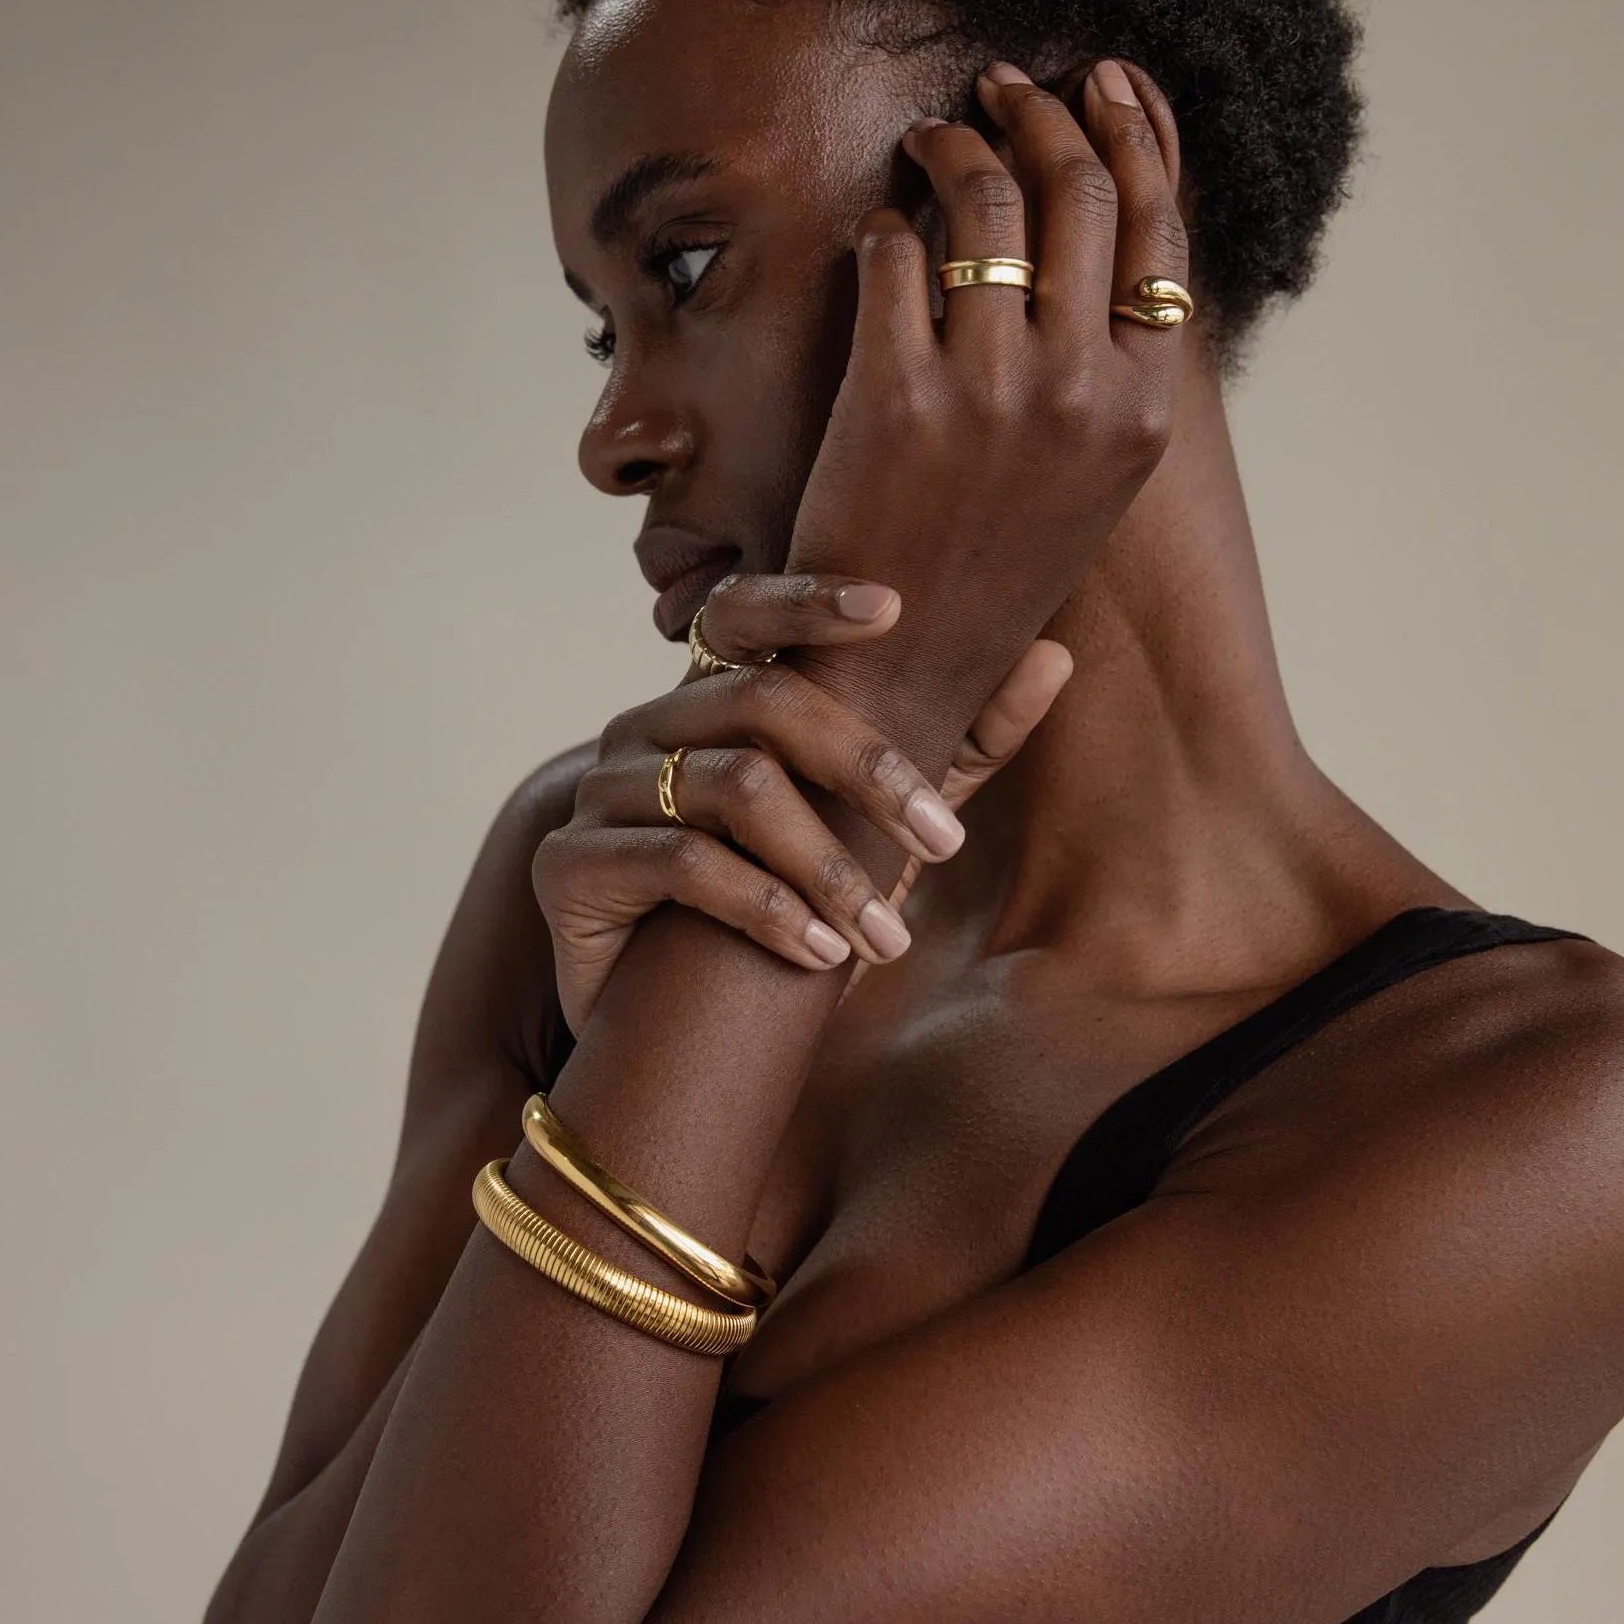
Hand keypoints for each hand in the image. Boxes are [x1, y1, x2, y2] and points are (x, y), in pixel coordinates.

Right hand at [532, 570, 1072, 1033]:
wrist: (667, 1024)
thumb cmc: (782, 900)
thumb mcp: (880, 823)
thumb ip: (957, 743)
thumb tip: (1055, 654)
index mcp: (710, 699)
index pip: (743, 613)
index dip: (807, 599)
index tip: (895, 609)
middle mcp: (647, 726)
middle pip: (763, 703)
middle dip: (868, 770)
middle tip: (946, 841)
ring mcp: (600, 791)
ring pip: (733, 788)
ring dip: (829, 867)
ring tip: (888, 937)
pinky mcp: (568, 866)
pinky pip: (679, 864)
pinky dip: (765, 909)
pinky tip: (820, 957)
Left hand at [784, 57, 1187, 765]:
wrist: (900, 673)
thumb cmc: (991, 576)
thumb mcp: (1089, 482)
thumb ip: (1110, 371)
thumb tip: (1110, 244)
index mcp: (1143, 412)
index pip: (1160, 233)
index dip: (1133, 137)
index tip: (1102, 83)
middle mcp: (1082, 392)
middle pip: (1079, 192)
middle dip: (1041, 116)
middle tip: (1002, 89)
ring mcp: (990, 392)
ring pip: (984, 202)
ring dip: (954, 146)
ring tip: (931, 138)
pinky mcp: (894, 396)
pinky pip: (890, 255)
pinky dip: (883, 225)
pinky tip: (878, 233)